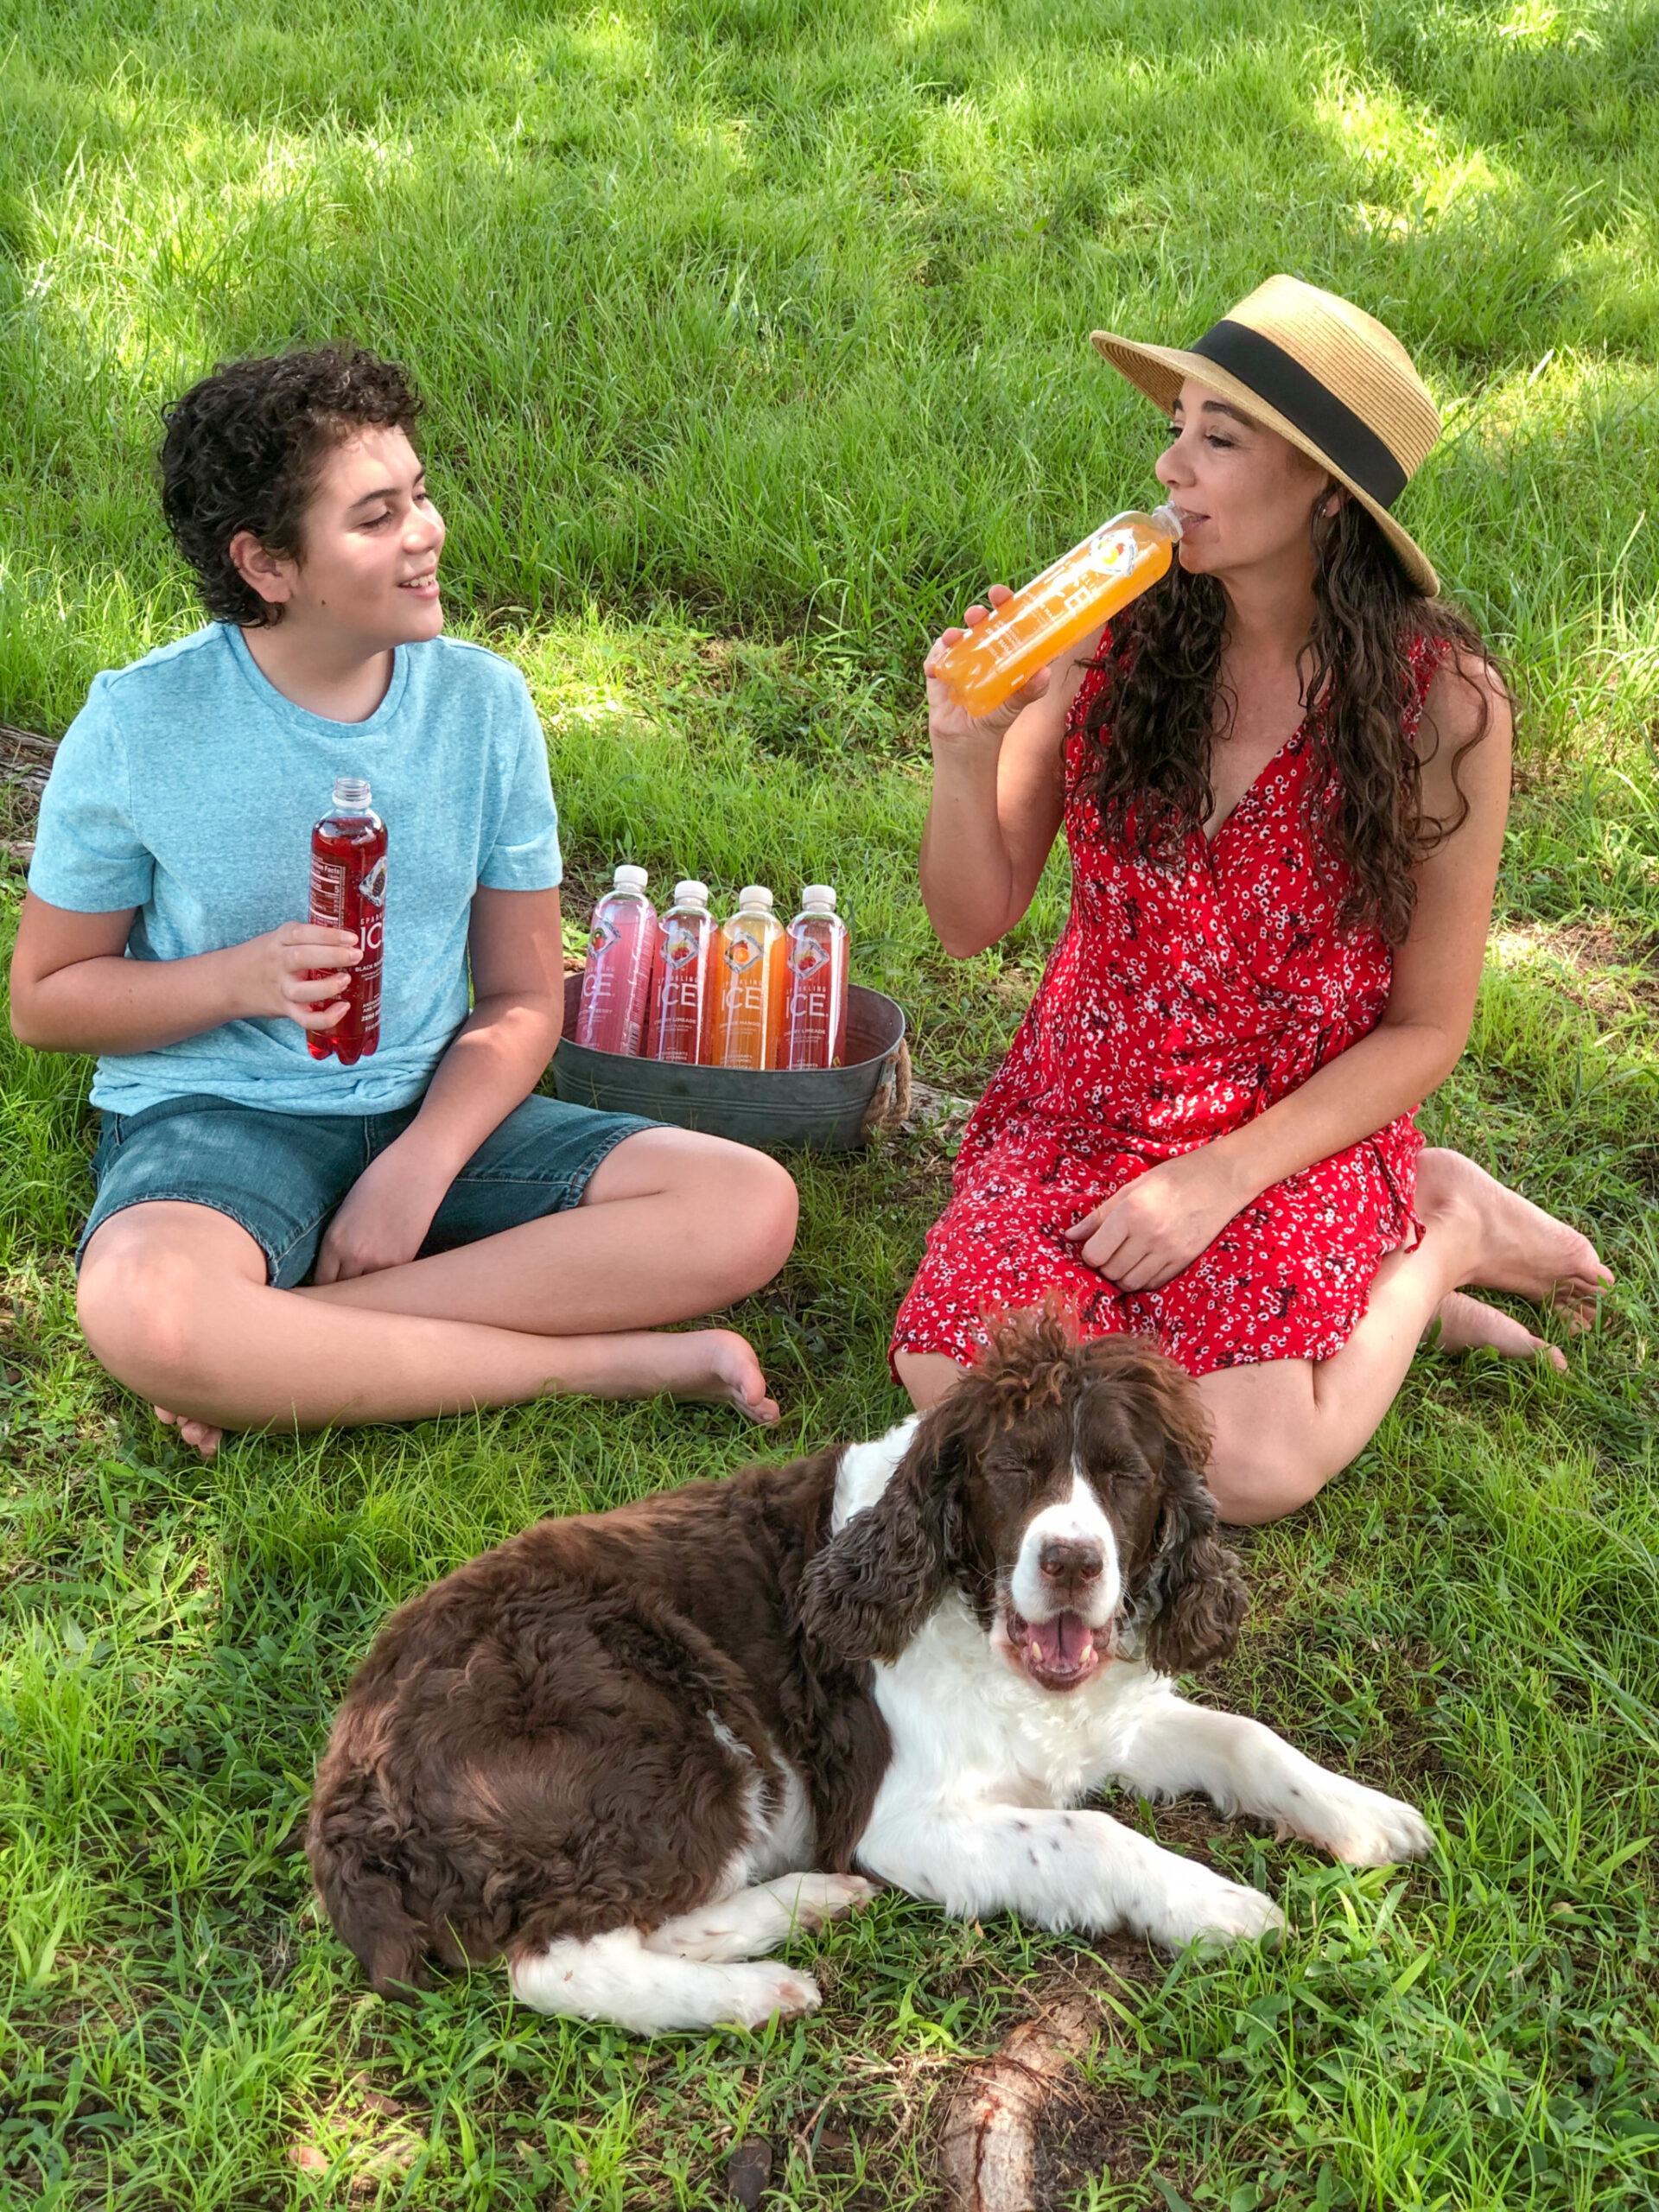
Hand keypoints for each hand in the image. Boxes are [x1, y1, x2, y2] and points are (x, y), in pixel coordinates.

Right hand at [230, 922, 360, 1031]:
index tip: (351, 938)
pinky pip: (305, 1019)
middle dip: (333, 956)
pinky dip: (326, 1018)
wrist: (229, 983)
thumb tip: (350, 938)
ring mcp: (281, 988)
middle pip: (302, 958)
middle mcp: (278, 963)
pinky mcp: (285, 1009)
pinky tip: (343, 1008)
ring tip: (346, 980)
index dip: (327, 935)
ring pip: (301, 991)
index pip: (300, 933)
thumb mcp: (278, 939)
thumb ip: (306, 938)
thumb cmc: (265, 958)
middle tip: (356, 955)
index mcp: (278, 941)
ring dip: (327, 986)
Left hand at [313, 1141, 449, 1283]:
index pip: (322, 1282)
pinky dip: (389, 1279)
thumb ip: (339, 1240)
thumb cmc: (380, 1180)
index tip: (330, 1289)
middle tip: (350, 1289)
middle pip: (343, 1291)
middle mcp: (353, 1255)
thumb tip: (339, 1266)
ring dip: (368, 1288)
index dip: (325, 1288)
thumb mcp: (346, 1211)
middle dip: (346, 1290)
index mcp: (333, 1241)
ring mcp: (381, 1261)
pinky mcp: (405, 1260)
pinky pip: (390, 1280)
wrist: (416, 1168)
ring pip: (369, 1290)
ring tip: (372, 1280)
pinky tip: (391, 1269)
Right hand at [924, 584, 1053, 745]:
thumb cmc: (994, 721)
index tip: (1001, 595)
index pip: (1006, 620)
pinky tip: (935, 670)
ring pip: (954, 637)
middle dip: (976, 614)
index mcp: (1003, 651)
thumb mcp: (1014, 706)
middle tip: (976, 615)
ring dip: (952, 634)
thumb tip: (1044, 673)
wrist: (965, 744)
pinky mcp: (939, 672)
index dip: (1005, 603)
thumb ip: (1028, 691)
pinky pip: (935, 659)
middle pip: (979, 623)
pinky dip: (934, 661)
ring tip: (952, 639)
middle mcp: (981, 650)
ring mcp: (959, 659)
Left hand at [1063, 1150, 1251, 1291]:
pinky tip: (1145, 1261)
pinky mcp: (1184, 1260)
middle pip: (1110, 1271)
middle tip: (1111, 1251)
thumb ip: (1099, 1215)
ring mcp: (1168, 1250)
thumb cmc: (1172, 1177)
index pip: (1094, 1254)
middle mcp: (1148, 1234)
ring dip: (1122, 1275)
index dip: (1090, 1253)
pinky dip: (1143, 1278)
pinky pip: (1153, 1283)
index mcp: (1131, 1212)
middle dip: (1105, 1265)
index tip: (1096, 1244)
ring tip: (1127, 1257)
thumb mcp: (1131, 1188)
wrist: (1220, 1179)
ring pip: (1130, 1283)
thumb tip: (1070, 1236)